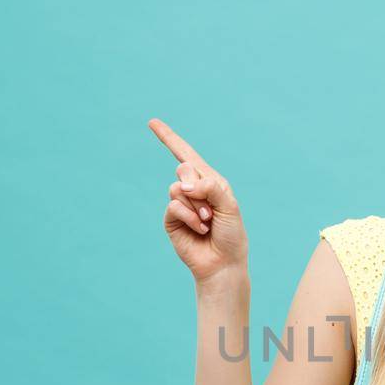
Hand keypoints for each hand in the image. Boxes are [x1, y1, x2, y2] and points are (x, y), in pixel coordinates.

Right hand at [151, 118, 247, 286]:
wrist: (223, 263)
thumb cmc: (231, 234)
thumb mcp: (229, 206)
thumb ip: (210, 188)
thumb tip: (184, 184)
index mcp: (210, 181)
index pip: (187, 155)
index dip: (169, 138)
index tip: (152, 122)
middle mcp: (194, 189)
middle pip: (183, 168)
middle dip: (197, 186)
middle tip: (211, 210)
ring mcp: (181, 204)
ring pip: (177, 189)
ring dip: (197, 207)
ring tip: (208, 222)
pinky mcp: (171, 219)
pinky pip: (174, 206)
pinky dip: (189, 217)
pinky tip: (199, 229)